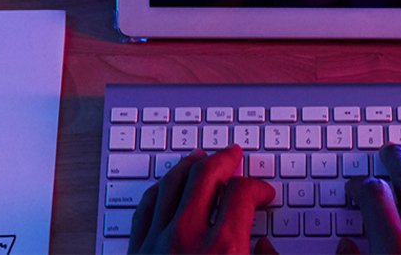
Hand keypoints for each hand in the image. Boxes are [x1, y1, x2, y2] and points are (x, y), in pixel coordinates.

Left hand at [129, 145, 274, 254]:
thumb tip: (265, 248)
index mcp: (224, 249)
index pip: (242, 193)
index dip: (258, 187)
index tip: (262, 193)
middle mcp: (187, 238)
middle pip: (205, 175)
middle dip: (224, 160)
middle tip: (233, 156)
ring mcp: (156, 244)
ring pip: (172, 183)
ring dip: (190, 165)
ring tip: (201, 158)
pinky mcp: (135, 253)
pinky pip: (146, 208)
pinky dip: (160, 189)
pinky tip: (168, 185)